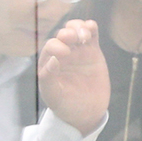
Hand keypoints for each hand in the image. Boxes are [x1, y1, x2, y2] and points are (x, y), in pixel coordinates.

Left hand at [38, 18, 108, 135]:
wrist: (86, 113)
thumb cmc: (66, 106)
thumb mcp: (54, 96)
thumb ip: (48, 79)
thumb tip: (52, 60)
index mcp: (49, 62)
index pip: (51, 46)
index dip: (57, 46)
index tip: (65, 55)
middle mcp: (62, 54)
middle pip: (62, 35)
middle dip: (67, 33)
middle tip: (73, 39)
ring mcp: (78, 51)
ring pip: (75, 30)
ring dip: (78, 27)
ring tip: (84, 35)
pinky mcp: (92, 51)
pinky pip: (91, 35)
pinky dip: (91, 27)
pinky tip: (91, 27)